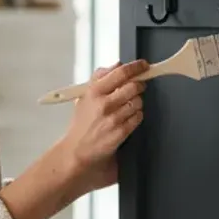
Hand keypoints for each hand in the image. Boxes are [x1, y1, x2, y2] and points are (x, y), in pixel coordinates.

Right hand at [60, 60, 147, 186]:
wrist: (76, 153)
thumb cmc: (81, 125)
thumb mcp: (84, 97)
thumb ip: (100, 78)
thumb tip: (117, 64)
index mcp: (94, 91)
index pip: (120, 72)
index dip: (136, 67)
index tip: (143, 65)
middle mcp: (103, 104)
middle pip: (134, 86)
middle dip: (139, 86)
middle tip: (138, 87)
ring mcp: (113, 119)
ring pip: (138, 102)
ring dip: (137, 103)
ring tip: (127, 108)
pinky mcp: (120, 132)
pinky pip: (138, 117)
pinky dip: (136, 116)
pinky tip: (126, 119)